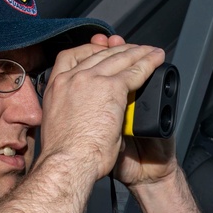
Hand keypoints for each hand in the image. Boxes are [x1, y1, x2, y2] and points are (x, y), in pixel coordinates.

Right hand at [38, 34, 164, 183]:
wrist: (68, 164)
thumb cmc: (63, 155)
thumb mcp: (62, 126)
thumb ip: (73, 112)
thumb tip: (86, 116)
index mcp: (55, 88)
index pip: (71, 57)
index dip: (90, 50)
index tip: (100, 48)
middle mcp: (70, 79)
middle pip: (98, 54)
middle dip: (118, 49)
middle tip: (132, 47)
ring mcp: (91, 80)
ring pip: (119, 59)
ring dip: (137, 53)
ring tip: (150, 51)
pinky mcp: (111, 88)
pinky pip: (134, 71)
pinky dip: (148, 64)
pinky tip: (156, 60)